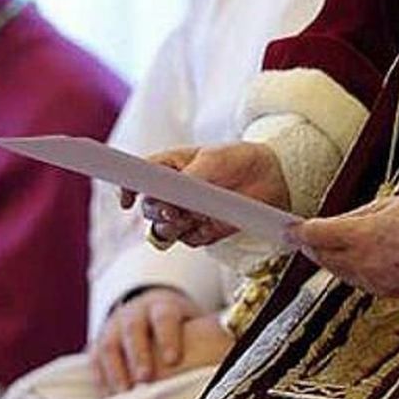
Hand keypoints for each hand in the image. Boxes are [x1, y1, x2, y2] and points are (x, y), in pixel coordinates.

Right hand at [88, 288, 232, 393]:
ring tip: (124, 393)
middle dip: (140, 354)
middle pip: (134, 329)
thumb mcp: (192, 323)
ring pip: (110, 344)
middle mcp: (136, 313)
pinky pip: (95, 358)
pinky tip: (107, 396)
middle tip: (146, 378)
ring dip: (116, 370)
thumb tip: (238, 354)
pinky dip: (100, 377)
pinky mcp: (98, 343)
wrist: (147, 309)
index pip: (165, 316)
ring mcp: (114, 326)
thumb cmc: (179, 326)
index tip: (174, 359)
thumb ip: (208, 336)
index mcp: (163, 306)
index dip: (168, 336)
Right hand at [124, 143, 289, 246]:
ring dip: (170, 227)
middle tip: (171, 210)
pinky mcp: (202, 231)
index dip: (128, 188)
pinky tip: (208, 224)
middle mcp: (174, 192)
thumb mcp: (214, 160)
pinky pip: (187, 240)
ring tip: (186, 218)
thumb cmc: (239, 159)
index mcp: (171, 167)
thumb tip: (173, 195)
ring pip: (163, 229)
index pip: (141, 178)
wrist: (272, 177)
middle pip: (148, 208)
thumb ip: (191, 176)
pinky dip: (194, 235)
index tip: (127, 199)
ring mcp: (187, 213)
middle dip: (154, 211)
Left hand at [289, 194, 398, 295]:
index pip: (317, 236)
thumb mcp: (388, 203)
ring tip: (327, 243)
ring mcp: (378, 281)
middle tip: (302, 235)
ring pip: (338, 272)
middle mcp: (367, 262)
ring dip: (329, 258)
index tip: (288, 228)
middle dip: (311, 246)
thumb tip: (333, 223)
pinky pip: (358, 281)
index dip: (299, 232)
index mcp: (365, 235)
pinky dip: (350, 270)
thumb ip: (355, 216)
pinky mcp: (389, 292)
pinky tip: (355, 256)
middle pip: (323, 257)